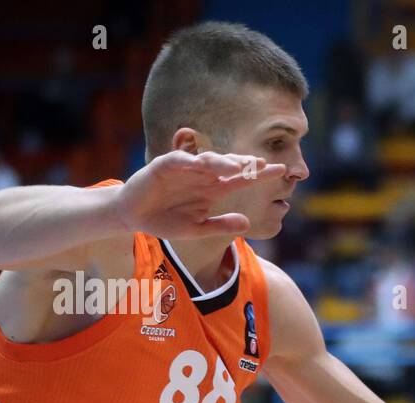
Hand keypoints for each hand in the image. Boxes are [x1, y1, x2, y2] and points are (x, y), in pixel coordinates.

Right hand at [114, 151, 287, 238]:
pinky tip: (200, 163)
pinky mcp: (163, 167)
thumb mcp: (198, 229)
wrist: (134, 218)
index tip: (280, 171)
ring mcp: (184, 169)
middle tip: (265, 164)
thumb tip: (247, 223)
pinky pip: (178, 161)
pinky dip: (188, 162)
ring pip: (207, 161)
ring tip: (237, 167)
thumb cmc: (166, 221)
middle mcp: (203, 176)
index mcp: (213, 190)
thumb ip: (221, 225)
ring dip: (221, 162)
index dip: (259, 175)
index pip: (241, 180)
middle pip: (228, 166)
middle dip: (246, 164)